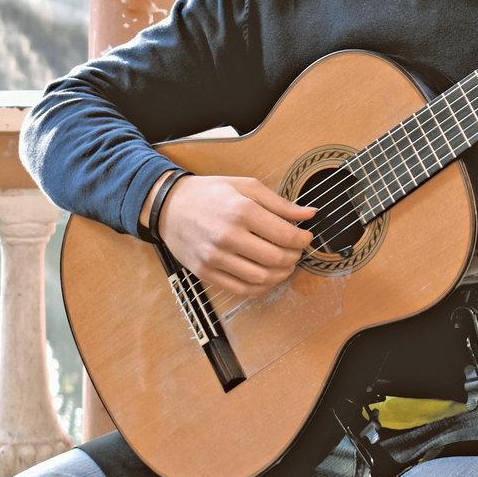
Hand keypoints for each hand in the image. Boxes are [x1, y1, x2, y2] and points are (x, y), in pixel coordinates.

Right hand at [150, 174, 315, 297]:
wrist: (169, 206)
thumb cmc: (210, 193)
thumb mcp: (245, 187)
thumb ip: (279, 203)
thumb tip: (309, 214)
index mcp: (240, 211)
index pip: (284, 235)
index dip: (302, 240)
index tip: (305, 238)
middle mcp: (227, 236)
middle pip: (275, 259)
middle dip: (293, 257)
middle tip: (295, 252)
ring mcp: (215, 257)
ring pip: (260, 278)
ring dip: (280, 275)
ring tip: (283, 265)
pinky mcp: (205, 272)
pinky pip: (241, 289)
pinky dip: (260, 287)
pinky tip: (265, 277)